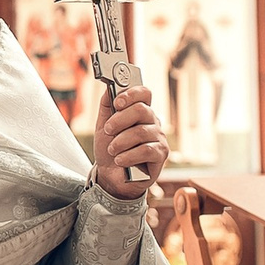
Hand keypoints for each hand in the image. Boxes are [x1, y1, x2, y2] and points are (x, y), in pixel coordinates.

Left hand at [94, 84, 167, 198]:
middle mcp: (152, 122)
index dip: (131, 94)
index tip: (117, 103)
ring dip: (121, 142)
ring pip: (141, 132)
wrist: (110, 176)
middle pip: (142, 110)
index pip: (144, 93)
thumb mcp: (103, 126)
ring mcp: (159, 137)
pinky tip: (120, 160)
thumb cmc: (110, 150)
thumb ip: (106, 107)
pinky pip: (146, 150)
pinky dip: (128, 156)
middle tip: (108, 130)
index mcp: (139, 112)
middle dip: (120, 120)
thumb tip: (108, 88)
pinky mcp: (161, 154)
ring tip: (112, 150)